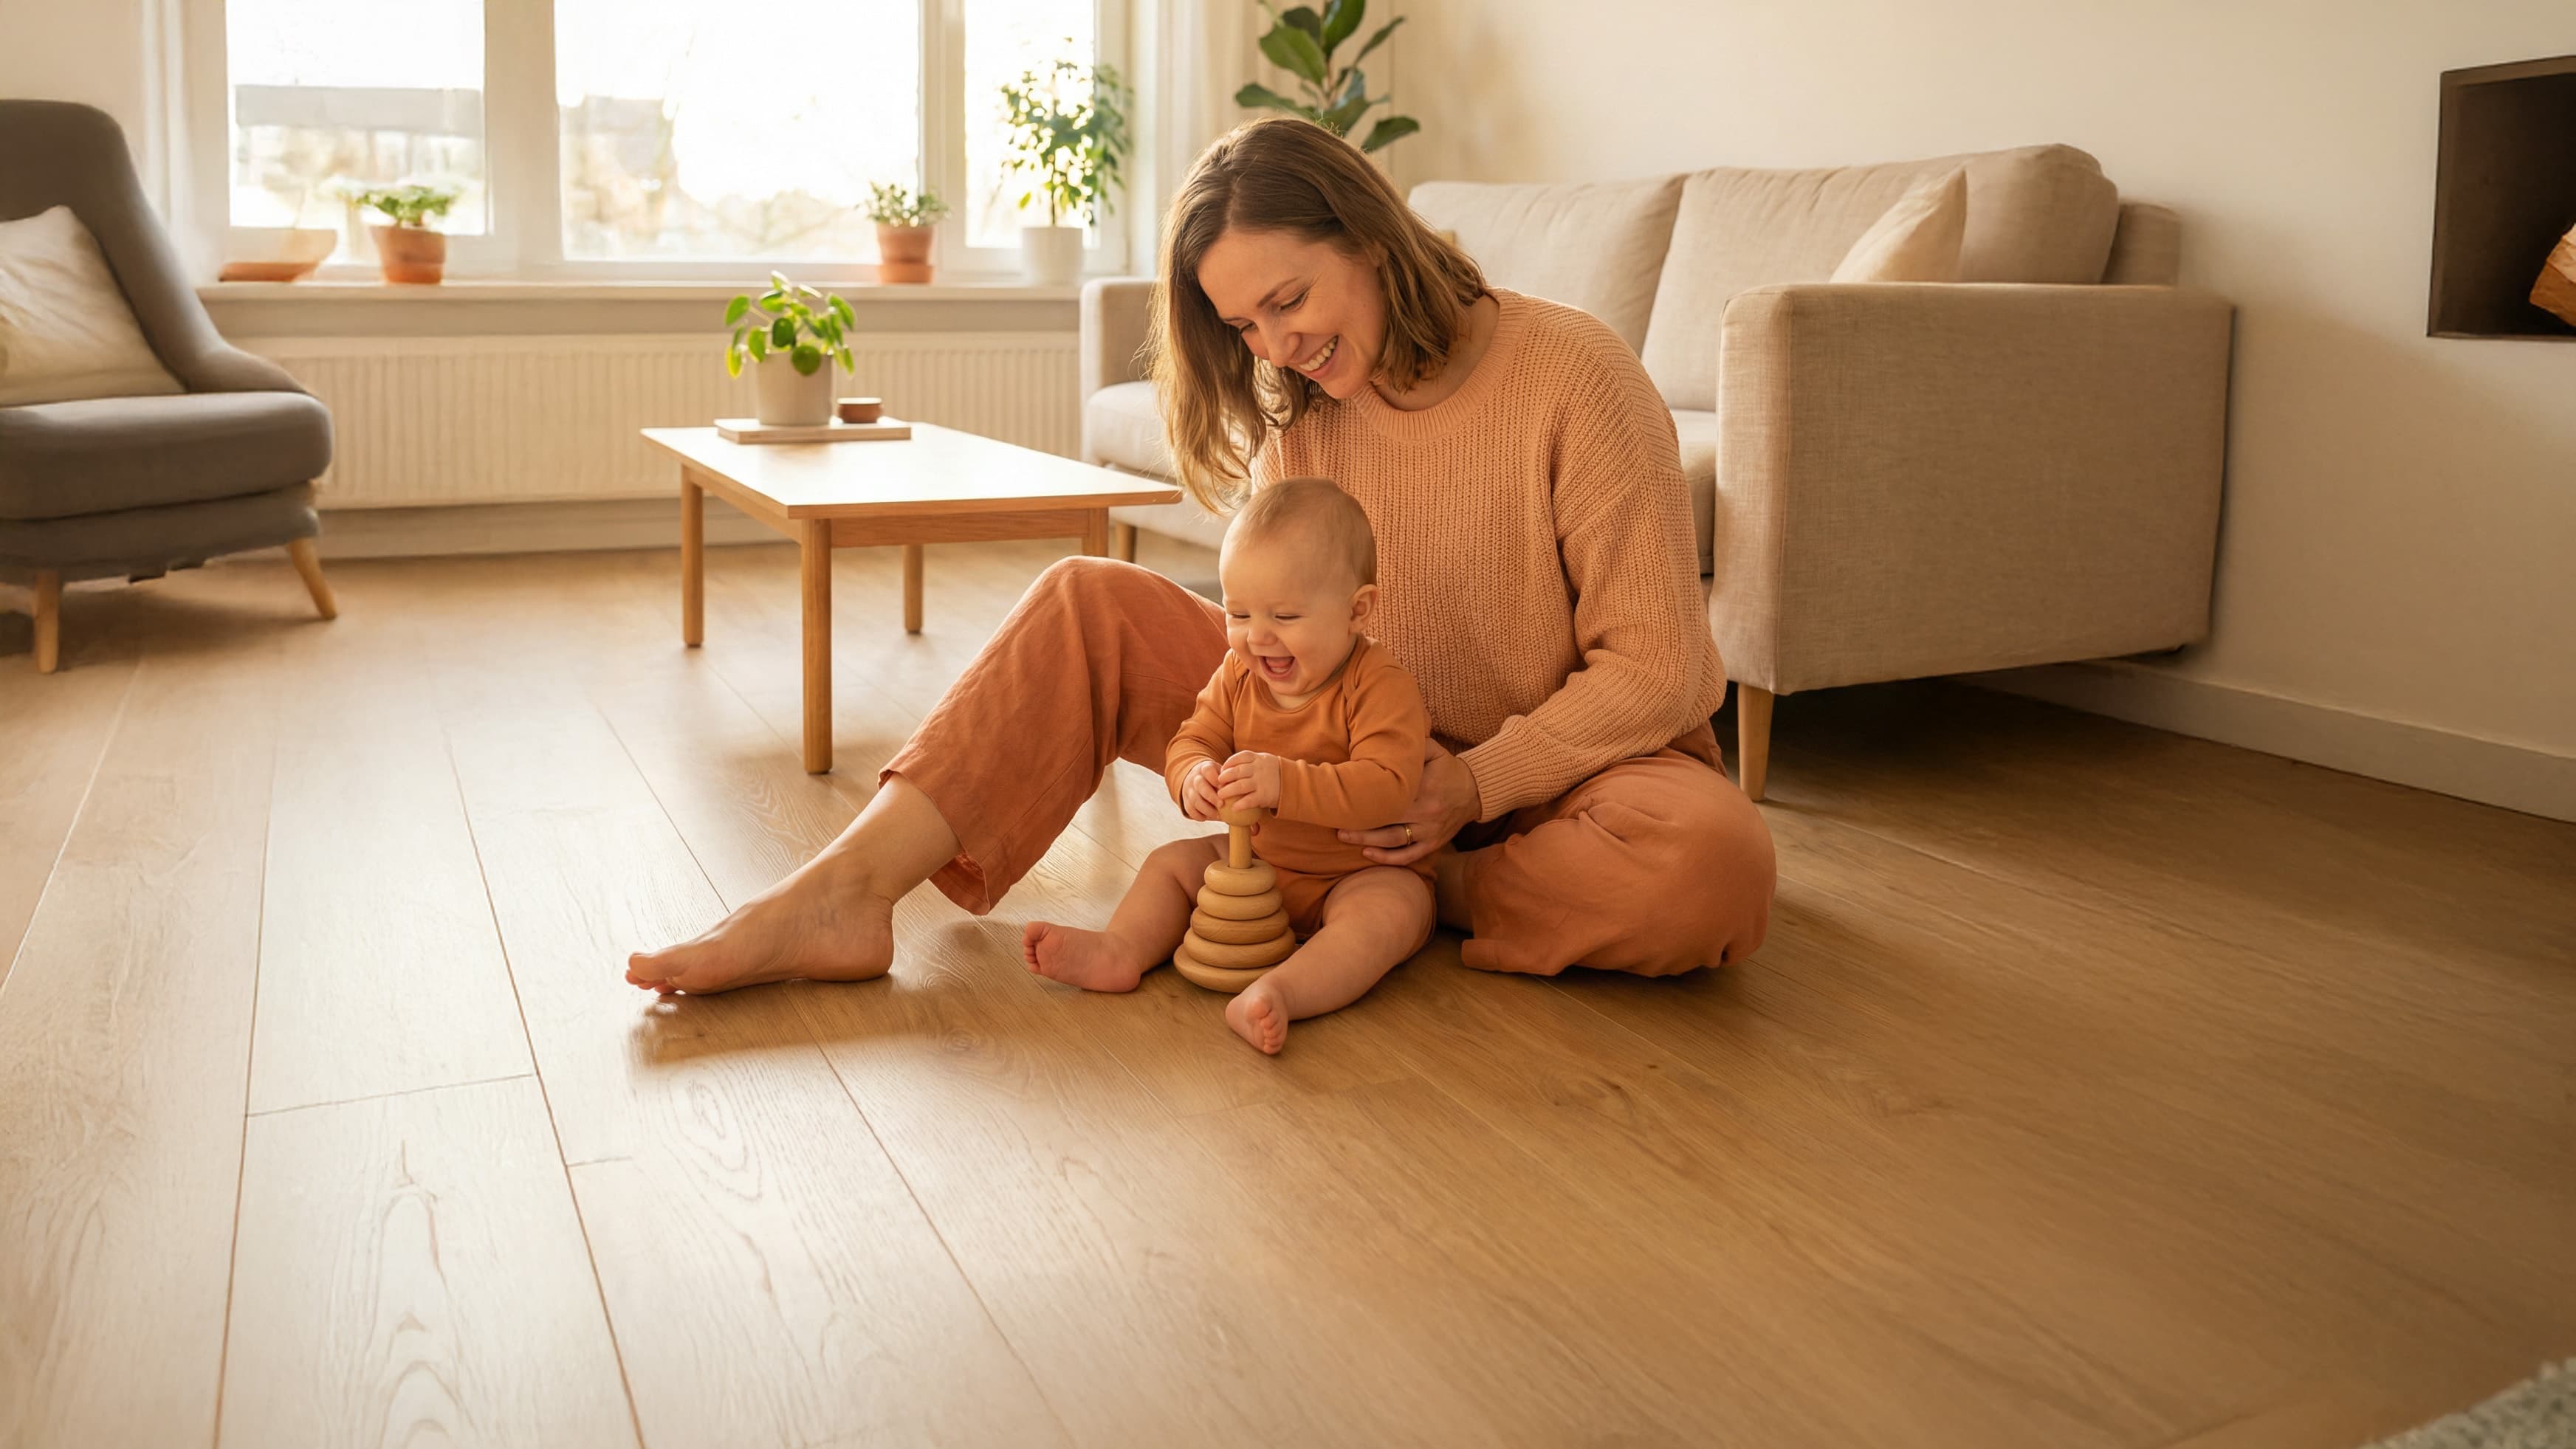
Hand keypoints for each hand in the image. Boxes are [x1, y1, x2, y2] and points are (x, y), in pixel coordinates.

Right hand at [1180, 759, 1223, 820]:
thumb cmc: (1217, 779)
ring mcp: (1189, 789)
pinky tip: (1207, 817)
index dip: (1215, 779)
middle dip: (1211, 796)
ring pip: (1194, 799)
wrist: (1199, 779)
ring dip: (1206, 809)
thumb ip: (1229, 780)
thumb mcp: (1222, 774)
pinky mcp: (1186, 800)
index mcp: (1206, 768)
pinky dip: (1198, 815)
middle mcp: (1195, 777)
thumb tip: (1241, 791)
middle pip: (1200, 785)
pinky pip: (1189, 809)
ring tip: (1218, 815)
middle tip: (1222, 804)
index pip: (1207, 770)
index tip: (1223, 787)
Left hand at [1216, 751, 1282, 812]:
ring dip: (1228, 791)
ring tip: (1220, 795)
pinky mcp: (1264, 796)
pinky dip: (1240, 804)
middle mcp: (1258, 769)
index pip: (1239, 757)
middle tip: (1217, 784)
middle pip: (1236, 772)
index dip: (1228, 764)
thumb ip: (1250, 762)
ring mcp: (1261, 782)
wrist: (1295, 784)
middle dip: (1224, 777)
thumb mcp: (1265, 761)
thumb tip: (1230, 768)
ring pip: (1240, 786)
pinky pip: (1249, 800)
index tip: (1222, 770)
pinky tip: (1233, 808)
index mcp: (1258, 758)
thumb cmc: (1274, 773)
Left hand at [1337, 739, 1481, 866]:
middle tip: (1335, 820)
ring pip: (1394, 840)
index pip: (1391, 794)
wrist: (1476, 791)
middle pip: (1387, 819)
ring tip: (1345, 836)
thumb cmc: (1448, 768)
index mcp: (1425, 788)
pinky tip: (1368, 854)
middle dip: (1361, 822)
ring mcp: (1430, 831)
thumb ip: (1410, 744)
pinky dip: (1389, 858)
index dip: (1367, 796)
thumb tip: (1383, 733)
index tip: (1346, 795)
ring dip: (1368, 840)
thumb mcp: (1432, 750)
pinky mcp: (1433, 843)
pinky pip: (1409, 855)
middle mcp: (1427, 812)